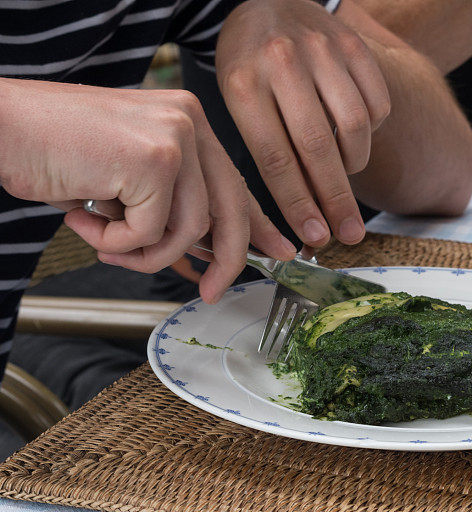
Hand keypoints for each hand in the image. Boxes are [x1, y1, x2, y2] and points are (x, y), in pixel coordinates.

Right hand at [0, 78, 295, 302]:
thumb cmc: (53, 151)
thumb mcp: (127, 178)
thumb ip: (169, 204)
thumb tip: (207, 251)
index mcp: (188, 121)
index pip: (234, 182)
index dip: (259, 223)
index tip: (282, 251)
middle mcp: (190, 122)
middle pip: (229, 210)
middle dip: (225, 261)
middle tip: (211, 292)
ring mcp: (176, 137)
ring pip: (188, 231)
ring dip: (144, 253)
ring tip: (105, 242)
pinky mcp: (154, 159)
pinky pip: (150, 233)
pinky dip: (115, 242)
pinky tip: (83, 216)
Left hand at [216, 0, 390, 247]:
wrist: (270, 3)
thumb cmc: (250, 67)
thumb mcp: (239, 102)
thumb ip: (267, 151)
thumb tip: (305, 217)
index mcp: (243, 84)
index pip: (275, 159)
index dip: (298, 204)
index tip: (315, 237)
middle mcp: (283, 62)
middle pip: (318, 147)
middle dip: (336, 199)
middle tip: (349, 235)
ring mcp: (322, 49)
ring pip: (355, 126)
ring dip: (354, 163)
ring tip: (343, 174)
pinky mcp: (354, 44)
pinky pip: (377, 103)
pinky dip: (371, 131)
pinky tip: (353, 133)